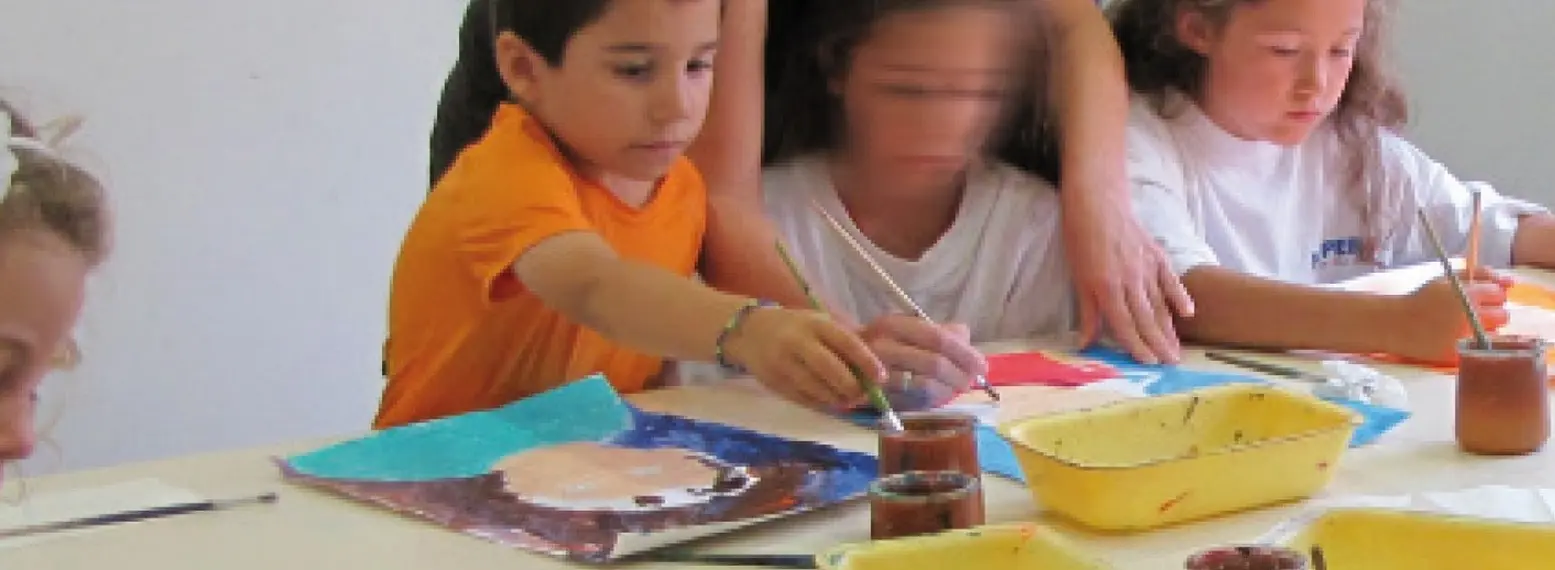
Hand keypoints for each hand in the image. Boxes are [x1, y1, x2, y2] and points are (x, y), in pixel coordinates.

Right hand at [722, 307, 885, 411]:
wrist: (749, 331)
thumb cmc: (794, 326)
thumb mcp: (817, 322)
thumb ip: (843, 339)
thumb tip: (874, 364)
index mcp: (814, 324)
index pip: (845, 343)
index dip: (866, 362)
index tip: (881, 377)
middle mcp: (797, 342)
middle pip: (830, 369)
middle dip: (851, 386)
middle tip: (863, 395)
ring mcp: (782, 363)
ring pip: (815, 388)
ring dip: (837, 399)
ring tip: (849, 402)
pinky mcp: (773, 382)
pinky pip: (802, 398)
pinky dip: (820, 403)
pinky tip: (831, 403)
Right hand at [859, 315, 985, 410]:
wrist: (845, 362)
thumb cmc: (886, 345)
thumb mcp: (909, 330)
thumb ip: (940, 331)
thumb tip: (965, 336)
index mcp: (893, 324)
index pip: (937, 338)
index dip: (964, 352)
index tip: (982, 364)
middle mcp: (882, 346)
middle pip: (934, 363)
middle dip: (961, 374)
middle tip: (973, 380)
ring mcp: (877, 373)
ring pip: (926, 384)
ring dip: (950, 389)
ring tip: (960, 387)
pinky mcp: (878, 396)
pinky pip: (914, 401)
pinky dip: (936, 399)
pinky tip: (943, 395)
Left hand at [1063, 182, 1192, 363]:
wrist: (1097, 203)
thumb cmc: (1080, 240)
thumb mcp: (1077, 278)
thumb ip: (1087, 312)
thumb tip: (1085, 343)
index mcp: (1106, 288)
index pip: (1125, 324)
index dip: (1136, 346)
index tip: (1148, 363)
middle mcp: (1129, 280)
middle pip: (1146, 318)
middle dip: (1159, 344)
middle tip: (1172, 364)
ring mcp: (1146, 267)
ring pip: (1160, 304)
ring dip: (1170, 329)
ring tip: (1178, 350)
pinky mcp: (1156, 255)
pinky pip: (1170, 279)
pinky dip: (1180, 296)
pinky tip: (1188, 313)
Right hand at [1385, 268, 1510, 362]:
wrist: (1395, 324)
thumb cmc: (1422, 299)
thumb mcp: (1447, 280)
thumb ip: (1481, 274)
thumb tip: (1511, 282)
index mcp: (1468, 294)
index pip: (1499, 294)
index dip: (1488, 295)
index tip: (1475, 298)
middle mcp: (1470, 316)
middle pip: (1503, 315)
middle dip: (1490, 313)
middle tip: (1471, 314)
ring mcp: (1465, 337)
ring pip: (1494, 334)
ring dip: (1483, 330)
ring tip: (1462, 327)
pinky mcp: (1459, 355)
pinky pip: (1480, 350)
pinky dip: (1472, 345)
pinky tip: (1457, 340)